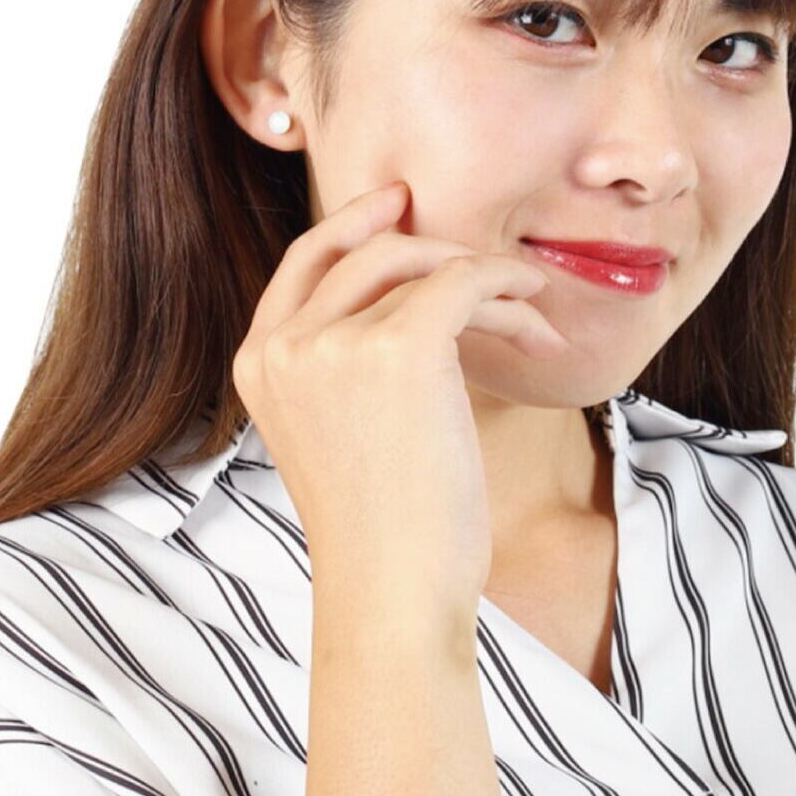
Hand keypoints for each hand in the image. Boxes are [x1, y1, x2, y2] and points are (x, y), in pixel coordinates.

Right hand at [231, 179, 567, 612]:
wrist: (393, 592)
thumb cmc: (382, 528)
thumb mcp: (336, 433)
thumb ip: (344, 365)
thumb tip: (417, 301)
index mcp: (259, 362)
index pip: (304, 263)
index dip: (352, 222)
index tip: (399, 204)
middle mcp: (285, 343)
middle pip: (368, 253)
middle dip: (437, 251)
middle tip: (494, 265)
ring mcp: (334, 341)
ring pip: (424, 268)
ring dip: (488, 285)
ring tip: (531, 322)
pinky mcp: (399, 345)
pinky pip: (464, 281)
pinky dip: (507, 285)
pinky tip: (537, 313)